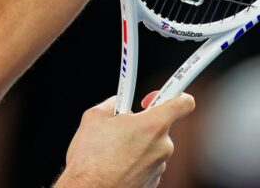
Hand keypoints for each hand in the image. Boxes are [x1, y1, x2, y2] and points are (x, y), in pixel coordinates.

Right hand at [53, 93, 194, 187]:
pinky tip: (115, 163)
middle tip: (119, 126)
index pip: (182, 103)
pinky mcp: (153, 183)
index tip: (157, 96)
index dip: (174, 93)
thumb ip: (112, 104)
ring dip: (136, 144)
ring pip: (152, 146)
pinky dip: (135, 160)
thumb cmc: (91, 159)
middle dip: (141, 123)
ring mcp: (159, 168)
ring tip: (112, 149)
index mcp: (152, 125)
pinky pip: (148, 163)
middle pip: (160, 126)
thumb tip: (117, 103)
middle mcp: (162, 147)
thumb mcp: (94, 117)